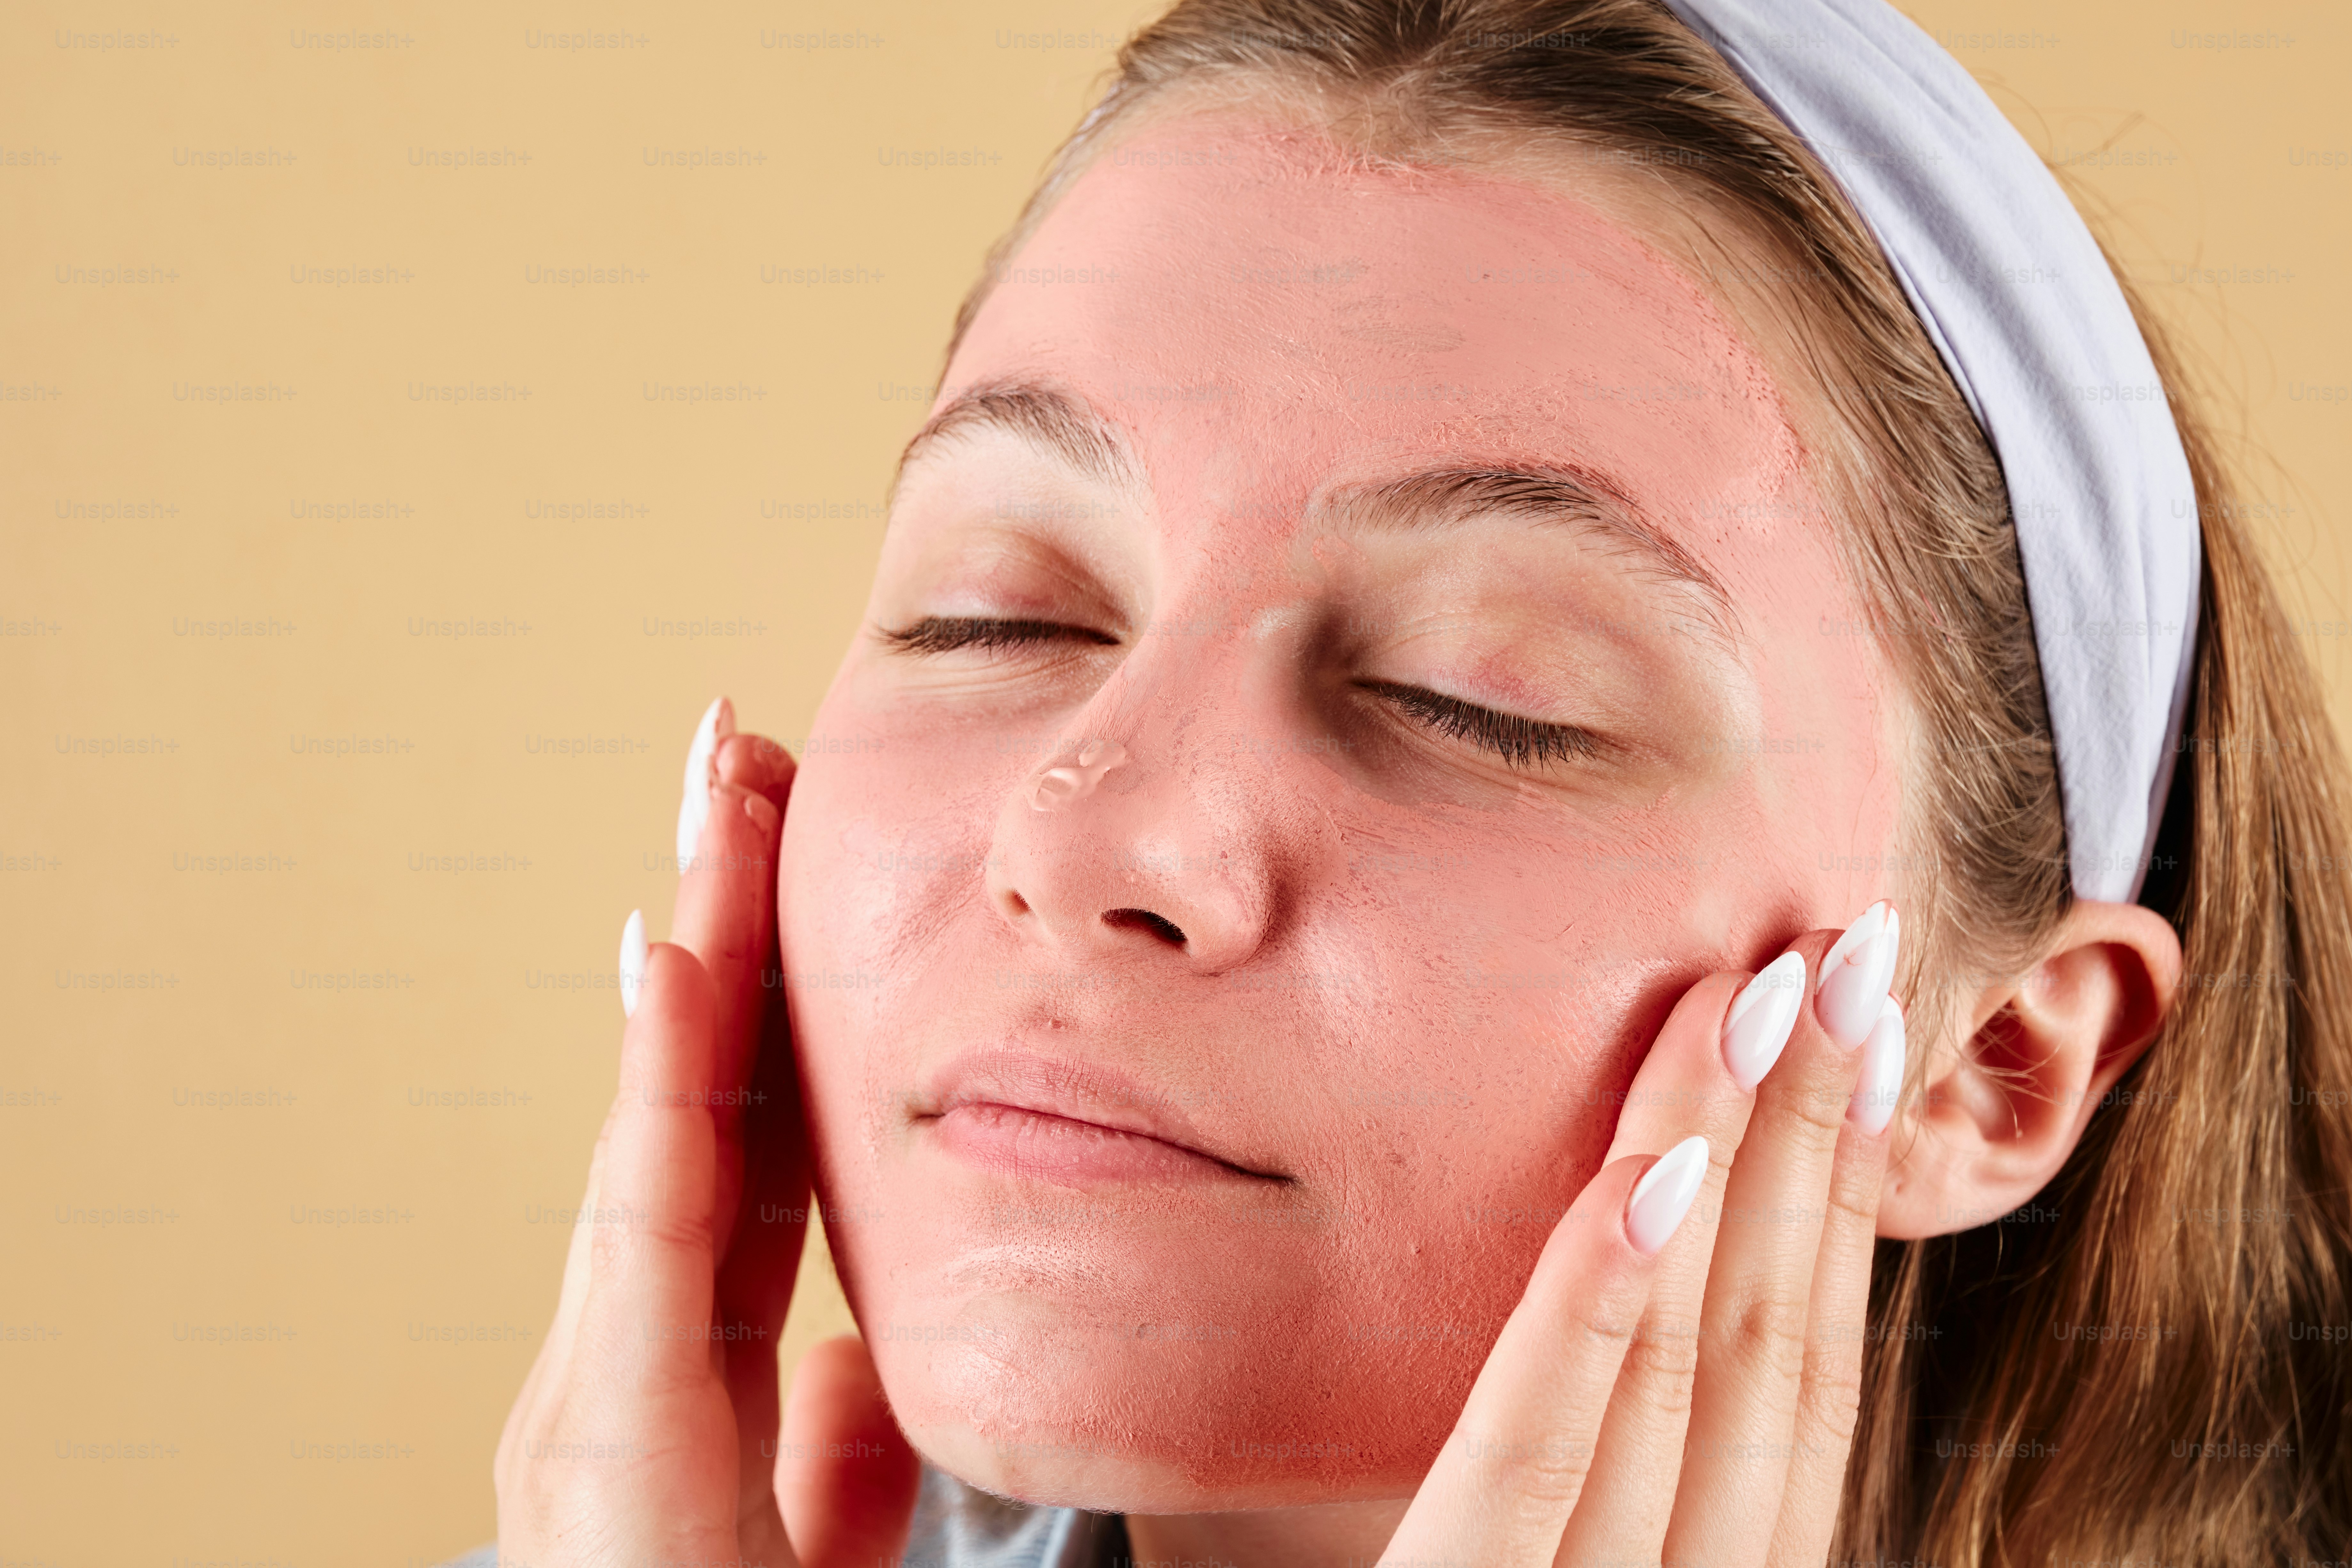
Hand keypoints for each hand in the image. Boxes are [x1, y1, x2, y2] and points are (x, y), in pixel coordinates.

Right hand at [493, 699, 923, 1566]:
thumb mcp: (808, 1532)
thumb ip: (828, 1438)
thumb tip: (865, 1355)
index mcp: (683, 1363)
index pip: (738, 1137)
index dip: (758, 997)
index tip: (783, 855)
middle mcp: (622, 1350)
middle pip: (694, 1098)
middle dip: (719, 921)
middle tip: (741, 757)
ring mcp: (597, 1379)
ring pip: (662, 1122)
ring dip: (693, 948)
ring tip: (716, 794)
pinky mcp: (603, 1428)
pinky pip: (649, 1228)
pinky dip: (661, 1088)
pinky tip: (674, 959)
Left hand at [1377, 905, 1905, 1566]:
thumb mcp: (1561, 1556)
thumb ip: (1612, 1458)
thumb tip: (1658, 1234)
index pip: (1804, 1374)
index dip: (1845, 1198)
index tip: (1870, 1037)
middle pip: (1769, 1341)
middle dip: (1816, 1133)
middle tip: (1849, 949)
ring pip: (1681, 1363)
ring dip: (1729, 1164)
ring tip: (1765, 993)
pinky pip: (1532, 1448)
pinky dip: (1595, 1307)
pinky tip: (1642, 1181)